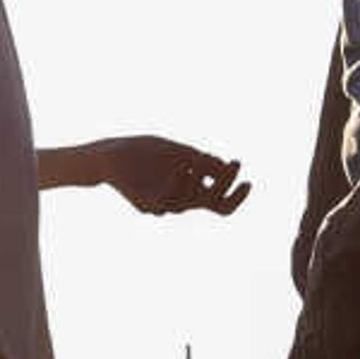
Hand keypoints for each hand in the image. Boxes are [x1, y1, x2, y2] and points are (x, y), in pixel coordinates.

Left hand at [87, 135, 251, 217]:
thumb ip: (201, 162)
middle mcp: (180, 201)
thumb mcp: (179, 153)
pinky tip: (183, 167)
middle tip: (234, 163)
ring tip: (200, 157)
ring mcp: (163, 205)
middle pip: (211, 203)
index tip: (249, 182)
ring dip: (199, 179)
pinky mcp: (146, 204)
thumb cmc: (146, 153)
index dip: (237, 198)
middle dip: (226, 184)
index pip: (220, 204)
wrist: (111, 155)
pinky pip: (167, 201)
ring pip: (190, 202)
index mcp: (190, 190)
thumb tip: (225, 167)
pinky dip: (177, 184)